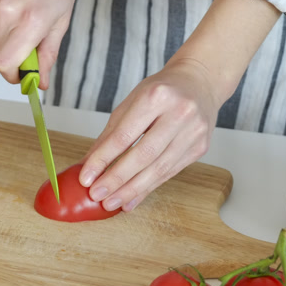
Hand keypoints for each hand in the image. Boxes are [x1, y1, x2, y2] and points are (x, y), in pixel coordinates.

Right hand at [0, 0, 75, 87]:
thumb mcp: (62, 18)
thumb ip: (48, 52)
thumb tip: (41, 81)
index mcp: (30, 19)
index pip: (5, 63)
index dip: (14, 75)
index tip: (25, 74)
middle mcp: (5, 12)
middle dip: (12, 62)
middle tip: (30, 50)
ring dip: (8, 42)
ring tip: (26, 20)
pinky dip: (2, 25)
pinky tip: (16, 6)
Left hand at [78, 59, 219, 211]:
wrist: (199, 82)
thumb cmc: (161, 91)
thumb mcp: (131, 103)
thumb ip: (110, 134)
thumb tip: (87, 165)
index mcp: (157, 97)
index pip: (124, 135)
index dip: (103, 159)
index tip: (86, 177)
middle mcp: (179, 113)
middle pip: (143, 155)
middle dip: (117, 179)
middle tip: (97, 194)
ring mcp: (193, 132)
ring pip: (158, 169)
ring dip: (132, 190)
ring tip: (111, 202)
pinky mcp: (200, 148)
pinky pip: (169, 173)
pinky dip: (148, 188)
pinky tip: (132, 199)